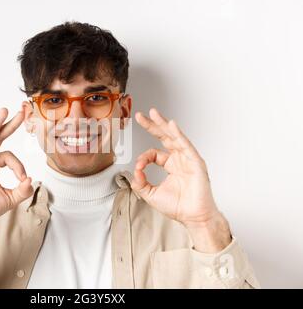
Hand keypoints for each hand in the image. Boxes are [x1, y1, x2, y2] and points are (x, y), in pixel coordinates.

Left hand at [131, 108, 230, 251]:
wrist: (193, 217)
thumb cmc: (178, 207)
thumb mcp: (151, 194)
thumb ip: (140, 183)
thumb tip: (134, 172)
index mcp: (171, 165)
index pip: (154, 153)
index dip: (143, 158)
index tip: (138, 167)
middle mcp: (179, 159)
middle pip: (164, 137)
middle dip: (152, 125)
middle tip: (140, 115)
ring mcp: (188, 159)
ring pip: (174, 137)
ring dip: (163, 124)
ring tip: (153, 113)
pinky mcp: (195, 162)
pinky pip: (186, 145)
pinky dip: (178, 135)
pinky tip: (171, 126)